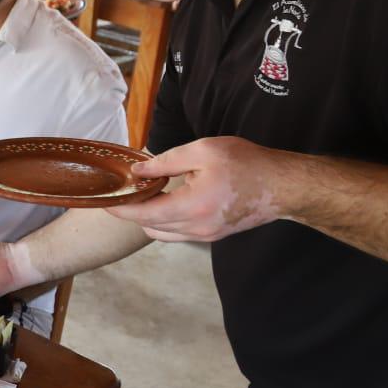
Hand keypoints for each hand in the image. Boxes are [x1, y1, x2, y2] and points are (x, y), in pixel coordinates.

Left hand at [106, 136, 284, 241]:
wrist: (283, 186)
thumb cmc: (247, 164)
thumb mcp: (202, 151)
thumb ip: (165, 162)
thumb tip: (137, 171)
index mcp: (192, 206)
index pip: (143, 215)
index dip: (120, 209)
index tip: (103, 200)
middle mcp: (196, 228)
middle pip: (149, 227)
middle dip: (132, 211)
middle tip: (125, 190)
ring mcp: (205, 236)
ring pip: (162, 233)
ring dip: (149, 217)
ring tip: (145, 193)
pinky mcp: (212, 235)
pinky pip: (178, 233)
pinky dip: (165, 220)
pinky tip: (166, 200)